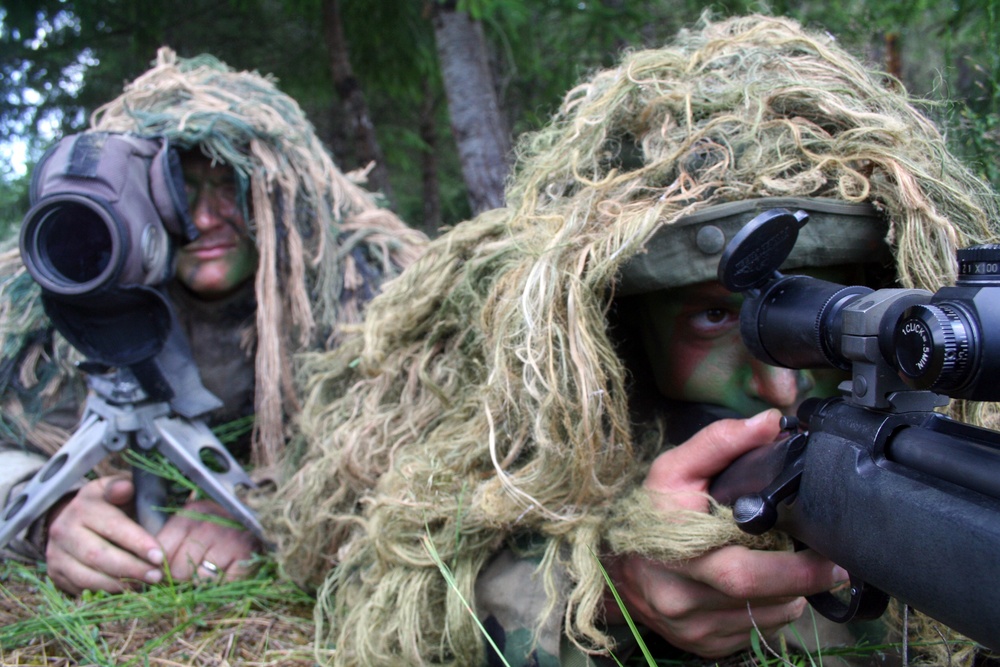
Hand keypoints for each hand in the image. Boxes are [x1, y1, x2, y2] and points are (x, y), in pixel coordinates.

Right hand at [46, 476, 164, 594]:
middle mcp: (64, 529)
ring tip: (145, 585)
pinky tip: (126, 590)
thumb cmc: (110, 503)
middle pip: (98, 555)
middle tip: (157, 576)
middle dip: (132, 568)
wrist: (75, 517)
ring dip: (119, 584)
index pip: (113, 527)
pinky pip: (80, 588)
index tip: (160, 556)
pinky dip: (105, 591)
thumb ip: (124, 488)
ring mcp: (56, 553)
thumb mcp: (118, 488)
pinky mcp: (55, 572)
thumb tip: (125, 488)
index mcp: (84, 505)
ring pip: (87, 576)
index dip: (138, 543)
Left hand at [156, 498, 259, 580]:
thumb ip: (168, 542)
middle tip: (191, 572)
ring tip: (211, 570)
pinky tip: (226, 571)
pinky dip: (224, 584)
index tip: (165, 570)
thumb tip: (149, 572)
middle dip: (182, 577)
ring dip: (204, 582)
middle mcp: (207, 526)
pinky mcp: (246, 555)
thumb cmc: (218, 523)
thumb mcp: (191, 523)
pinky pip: (224, 584)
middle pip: (178, 570)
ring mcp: (228, 540)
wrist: (261, 515)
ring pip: (201, 579)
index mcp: (188, 515)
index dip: (160, 567)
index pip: (160, 552)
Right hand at [603, 409, 848, 657]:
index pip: (744, 571)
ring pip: (765, 617)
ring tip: (787, 568)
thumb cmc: (648, 512)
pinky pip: (753, 632)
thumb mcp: (673, 469)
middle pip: (761, 599)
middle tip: (832, 566)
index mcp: (677, 546)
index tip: (828, 553)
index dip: (795, 568)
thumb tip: (771, 423)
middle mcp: (680, 594)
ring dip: (788, 595)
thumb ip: (720, 442)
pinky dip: (768, 611)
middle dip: (804, 581)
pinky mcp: (700, 645)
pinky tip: (760, 589)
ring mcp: (691, 626)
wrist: (612, 564)